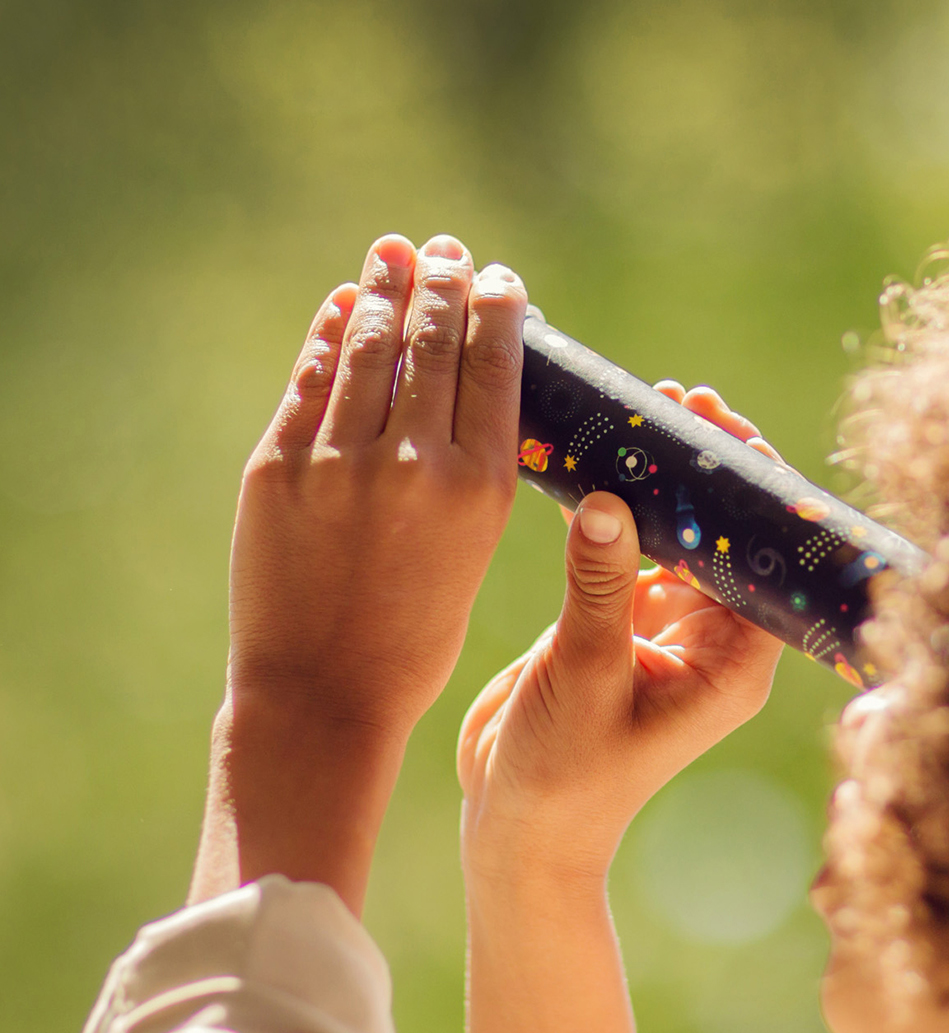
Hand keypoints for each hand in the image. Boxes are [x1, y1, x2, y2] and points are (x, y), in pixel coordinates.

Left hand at [229, 233, 527, 731]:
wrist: (325, 692)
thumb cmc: (414, 634)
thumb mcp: (472, 550)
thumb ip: (470, 468)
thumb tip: (457, 385)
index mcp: (481, 488)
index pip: (494, 365)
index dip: (494, 308)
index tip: (496, 279)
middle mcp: (417, 462)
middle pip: (435, 338)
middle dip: (443, 281)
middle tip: (446, 250)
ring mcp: (341, 459)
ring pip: (370, 342)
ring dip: (384, 287)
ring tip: (394, 253)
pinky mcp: (278, 466)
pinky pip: (312, 377)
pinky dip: (332, 333)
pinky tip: (345, 307)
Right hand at [457, 387, 785, 882]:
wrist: (520, 824)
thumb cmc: (567, 775)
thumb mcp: (587, 674)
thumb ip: (599, 585)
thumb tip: (607, 497)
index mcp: (732, 664)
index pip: (764, 560)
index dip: (752, 490)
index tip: (725, 428)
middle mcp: (711, 642)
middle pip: (726, 537)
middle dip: (705, 470)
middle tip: (680, 401)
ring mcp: (665, 629)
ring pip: (675, 537)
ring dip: (658, 481)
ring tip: (639, 413)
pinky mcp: (617, 622)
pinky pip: (626, 551)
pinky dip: (611, 509)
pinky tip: (593, 460)